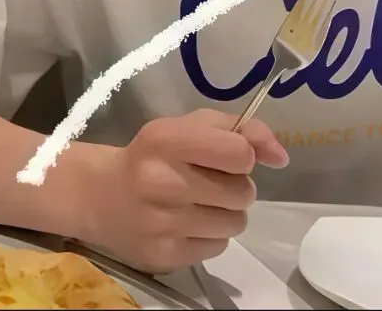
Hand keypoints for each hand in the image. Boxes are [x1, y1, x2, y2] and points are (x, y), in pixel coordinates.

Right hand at [82, 109, 288, 272]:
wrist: (100, 196)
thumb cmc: (154, 154)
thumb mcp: (191, 126)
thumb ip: (242, 129)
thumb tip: (281, 156)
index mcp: (168, 139)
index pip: (240, 153)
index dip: (242, 155)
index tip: (228, 156)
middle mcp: (163, 181)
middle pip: (243, 192)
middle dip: (236, 186)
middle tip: (211, 181)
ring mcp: (162, 223)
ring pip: (236, 222)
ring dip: (228, 212)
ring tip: (202, 203)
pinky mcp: (163, 256)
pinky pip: (218, 247)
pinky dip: (211, 235)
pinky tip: (188, 223)